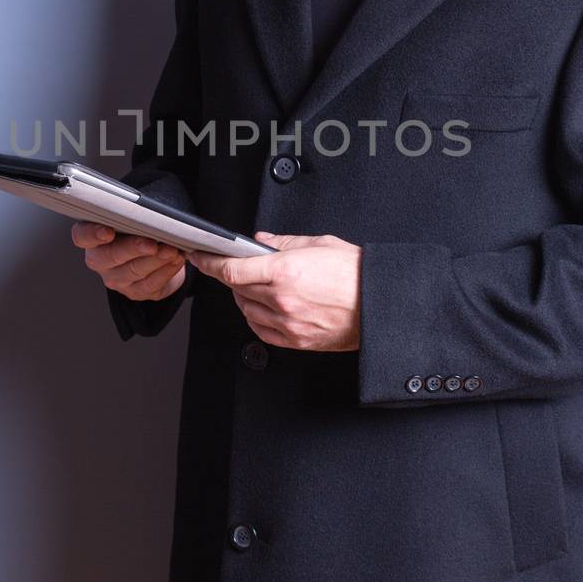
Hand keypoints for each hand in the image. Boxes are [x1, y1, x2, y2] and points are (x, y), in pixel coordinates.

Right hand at [70, 221, 190, 301]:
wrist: (153, 254)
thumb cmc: (139, 231)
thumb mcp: (132, 219)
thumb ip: (132, 215)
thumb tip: (149, 213)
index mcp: (93, 239)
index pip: (82, 235)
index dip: (93, 234)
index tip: (108, 231)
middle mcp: (100, 261)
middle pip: (111, 256)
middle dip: (134, 248)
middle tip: (151, 243)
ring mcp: (116, 279)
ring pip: (134, 271)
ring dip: (156, 260)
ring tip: (171, 250)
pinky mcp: (135, 292)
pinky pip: (150, 284)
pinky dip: (166, 271)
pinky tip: (175, 261)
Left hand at [188, 231, 361, 351]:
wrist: (381, 305)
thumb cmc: (356, 274)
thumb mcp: (319, 244)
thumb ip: (283, 242)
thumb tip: (261, 240)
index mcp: (285, 271)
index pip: (232, 269)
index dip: (210, 263)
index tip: (201, 258)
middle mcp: (282, 299)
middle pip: (236, 289)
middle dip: (233, 277)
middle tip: (242, 268)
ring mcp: (287, 323)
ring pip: (246, 310)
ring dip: (244, 297)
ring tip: (260, 286)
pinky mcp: (295, 340)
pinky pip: (260, 330)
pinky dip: (256, 317)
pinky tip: (266, 307)